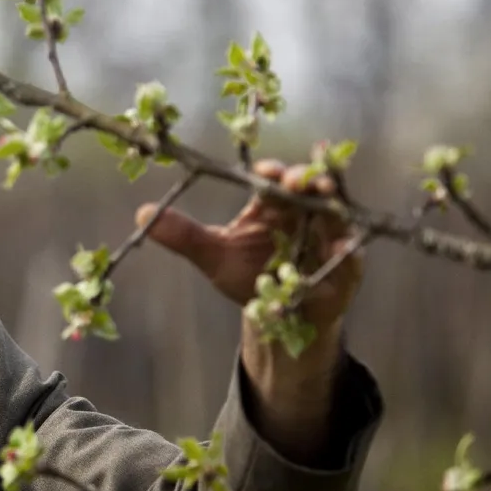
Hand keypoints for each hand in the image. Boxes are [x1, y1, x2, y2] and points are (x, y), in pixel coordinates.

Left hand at [136, 158, 365, 463]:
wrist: (275, 318)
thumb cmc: (247, 277)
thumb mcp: (213, 256)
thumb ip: (182, 236)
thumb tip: (141, 214)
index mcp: (270, 205)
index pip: (272, 180)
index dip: (271, 173)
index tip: (265, 172)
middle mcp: (301, 213)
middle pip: (307, 188)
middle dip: (305, 180)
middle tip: (297, 180)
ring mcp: (326, 236)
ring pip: (333, 212)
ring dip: (331, 204)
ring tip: (325, 196)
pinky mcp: (344, 264)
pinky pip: (350, 253)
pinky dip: (346, 248)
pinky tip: (340, 245)